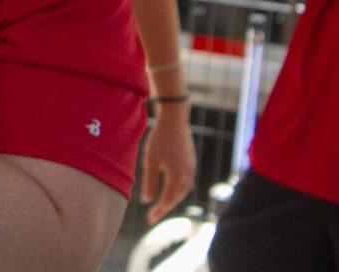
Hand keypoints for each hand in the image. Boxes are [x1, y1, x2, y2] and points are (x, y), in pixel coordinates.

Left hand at [139, 107, 196, 223]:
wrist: (175, 119)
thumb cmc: (160, 139)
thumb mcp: (151, 160)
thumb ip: (150, 182)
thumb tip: (147, 201)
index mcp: (178, 177)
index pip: (167, 200)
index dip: (159, 211)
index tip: (150, 219)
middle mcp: (188, 175)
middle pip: (177, 198)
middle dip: (165, 208)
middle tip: (153, 216)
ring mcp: (191, 168)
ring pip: (183, 191)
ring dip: (172, 199)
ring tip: (162, 205)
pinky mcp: (191, 162)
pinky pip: (186, 182)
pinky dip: (178, 190)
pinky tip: (171, 188)